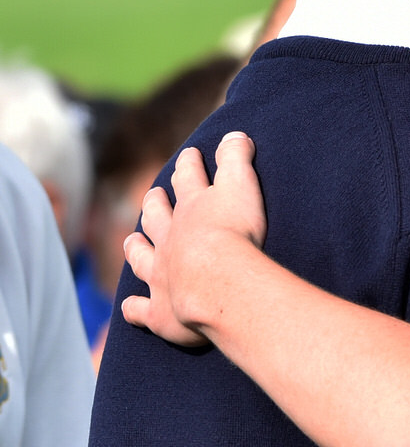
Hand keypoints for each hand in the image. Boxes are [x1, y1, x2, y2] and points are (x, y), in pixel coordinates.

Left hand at [122, 133, 266, 345]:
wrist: (218, 283)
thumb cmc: (234, 233)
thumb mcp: (241, 185)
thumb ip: (237, 158)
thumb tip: (234, 134)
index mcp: (192, 208)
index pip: (188, 178)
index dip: (190, 164)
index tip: (190, 155)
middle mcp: (169, 238)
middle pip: (156, 215)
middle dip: (155, 203)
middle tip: (154, 195)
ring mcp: (160, 274)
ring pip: (140, 256)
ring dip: (136, 247)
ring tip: (132, 240)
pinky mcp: (160, 312)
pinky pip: (140, 310)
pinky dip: (134, 308)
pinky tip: (130, 307)